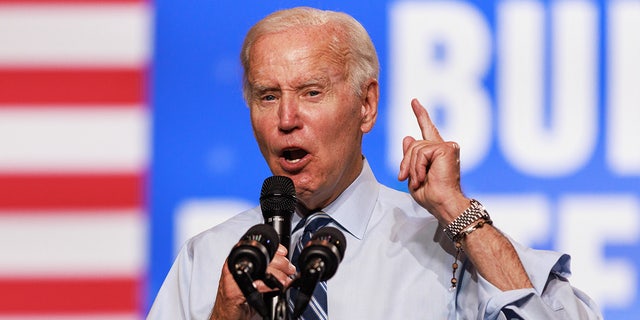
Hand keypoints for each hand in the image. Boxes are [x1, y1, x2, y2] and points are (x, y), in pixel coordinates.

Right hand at [210, 245, 295, 319]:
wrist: (226, 314)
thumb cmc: (239, 297)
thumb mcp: (253, 278)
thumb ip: (264, 269)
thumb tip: (283, 264)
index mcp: (238, 259)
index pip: (257, 247)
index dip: (274, 249)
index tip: (284, 253)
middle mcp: (234, 266)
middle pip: (261, 258)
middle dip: (280, 263)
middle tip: (289, 269)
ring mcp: (232, 278)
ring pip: (259, 270)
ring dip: (276, 275)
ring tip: (285, 280)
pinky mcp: (233, 292)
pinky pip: (254, 286)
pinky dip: (268, 286)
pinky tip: (275, 287)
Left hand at [398, 98, 468, 224]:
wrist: (443, 204)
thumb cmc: (432, 195)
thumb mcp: (414, 174)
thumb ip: (411, 156)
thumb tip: (407, 137)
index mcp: (438, 153)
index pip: (428, 130)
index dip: (421, 115)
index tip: (415, 102)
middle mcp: (444, 147)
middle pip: (414, 144)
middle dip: (406, 162)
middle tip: (406, 178)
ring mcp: (447, 146)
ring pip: (415, 148)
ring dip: (412, 168)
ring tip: (420, 180)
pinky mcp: (446, 148)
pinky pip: (421, 153)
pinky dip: (418, 167)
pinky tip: (425, 176)